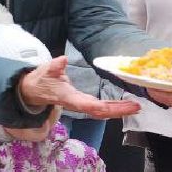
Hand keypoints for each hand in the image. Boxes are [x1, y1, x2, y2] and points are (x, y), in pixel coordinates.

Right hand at [18, 56, 140, 118]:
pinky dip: (115, 107)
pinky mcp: (86, 103)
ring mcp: (83, 105)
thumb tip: (62, 59)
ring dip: (120, 110)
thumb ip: (54, 66)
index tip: (115, 107)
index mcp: (70, 98)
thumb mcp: (46, 71)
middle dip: (118, 110)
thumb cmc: (41, 80)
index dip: (102, 107)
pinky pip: (102, 108)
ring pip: (103, 111)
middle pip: (101, 111)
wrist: (35, 91)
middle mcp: (79, 104)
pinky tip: (126, 105)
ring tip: (136, 106)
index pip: (87, 105)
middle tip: (136, 107)